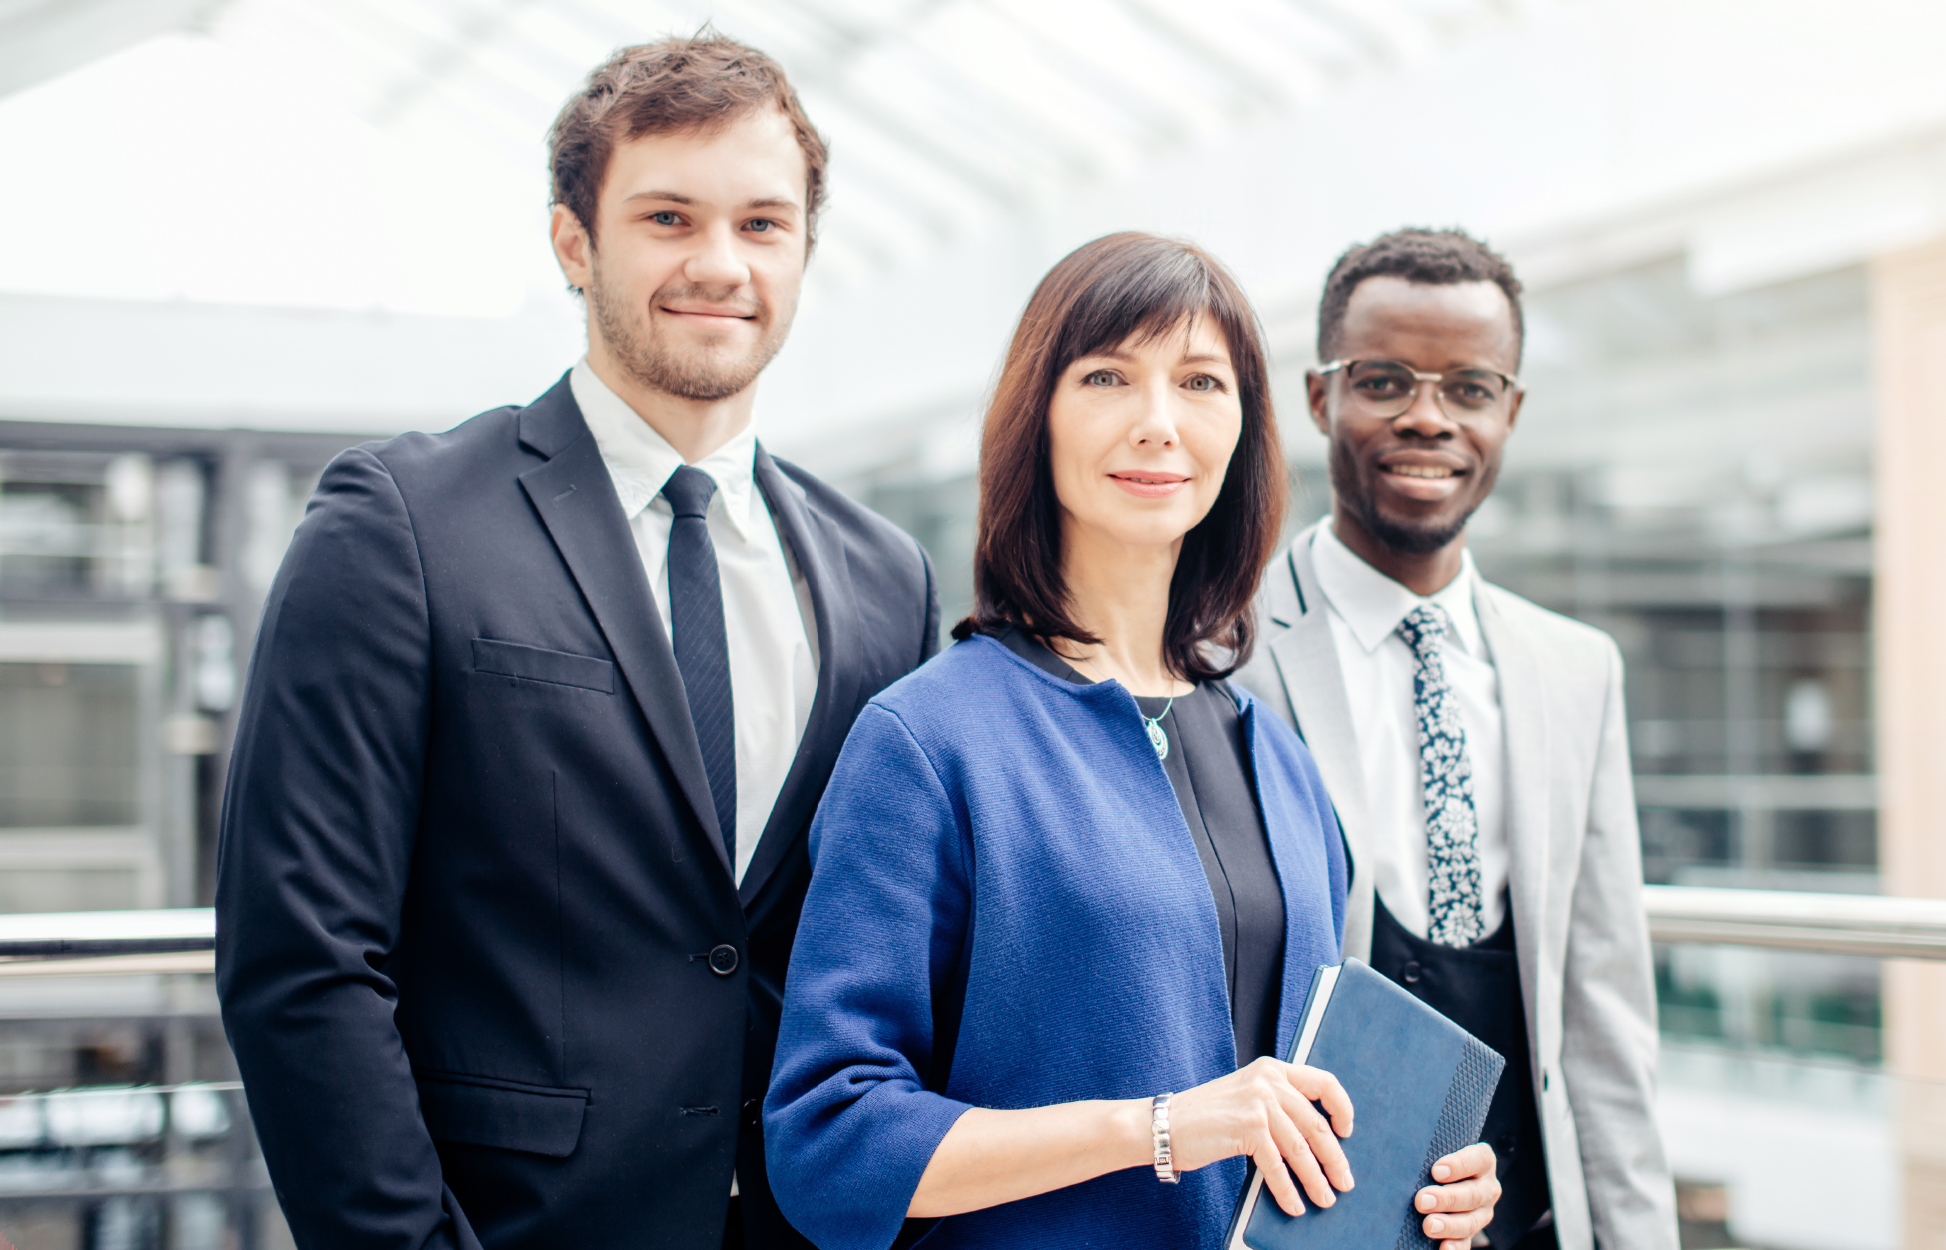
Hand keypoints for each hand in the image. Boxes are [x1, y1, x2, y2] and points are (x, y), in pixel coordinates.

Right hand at [1164, 1057, 1353, 1216]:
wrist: (1163, 1123)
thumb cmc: (1205, 1116)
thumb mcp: (1246, 1097)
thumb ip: (1276, 1104)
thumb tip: (1316, 1141)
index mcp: (1272, 1069)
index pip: (1323, 1082)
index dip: (1341, 1108)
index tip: (1346, 1131)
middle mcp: (1268, 1081)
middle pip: (1316, 1124)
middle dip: (1334, 1158)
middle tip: (1344, 1181)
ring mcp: (1258, 1103)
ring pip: (1301, 1149)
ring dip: (1316, 1180)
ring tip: (1324, 1198)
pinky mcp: (1247, 1127)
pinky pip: (1277, 1166)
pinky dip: (1288, 1190)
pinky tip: (1293, 1205)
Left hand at [1414, 1142, 1499, 1249]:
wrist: (1442, 1181)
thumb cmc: (1434, 1158)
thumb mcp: (1437, 1150)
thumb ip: (1427, 1148)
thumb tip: (1399, 1150)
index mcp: (1482, 1161)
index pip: (1479, 1159)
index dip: (1459, 1165)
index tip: (1436, 1171)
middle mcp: (1487, 1187)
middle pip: (1473, 1194)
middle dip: (1447, 1199)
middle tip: (1422, 1201)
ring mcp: (1481, 1213)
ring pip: (1471, 1221)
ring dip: (1449, 1225)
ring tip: (1428, 1226)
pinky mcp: (1470, 1233)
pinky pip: (1465, 1243)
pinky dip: (1455, 1247)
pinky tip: (1443, 1248)